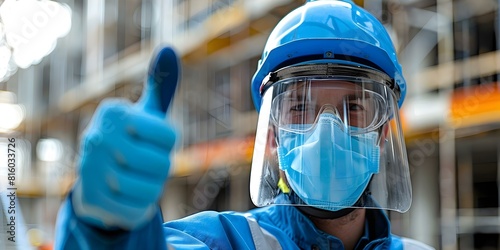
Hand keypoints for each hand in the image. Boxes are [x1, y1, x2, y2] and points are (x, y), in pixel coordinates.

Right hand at [72, 46, 180, 229]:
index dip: (168, 145)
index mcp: (115, 113)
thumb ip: (161, 84)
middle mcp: (97, 137)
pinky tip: (129, 196)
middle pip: (163, 165)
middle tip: (144, 163)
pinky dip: (141, 207)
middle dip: (160, 168)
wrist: (97, 178)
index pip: (170, 136)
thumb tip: (169, 48)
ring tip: (138, 179)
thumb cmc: (131, 140)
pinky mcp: (92, 201)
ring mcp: (91, 170)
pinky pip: (137, 210)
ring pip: (151, 189)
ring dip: (152, 188)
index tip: (151, 141)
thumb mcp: (147, 112)